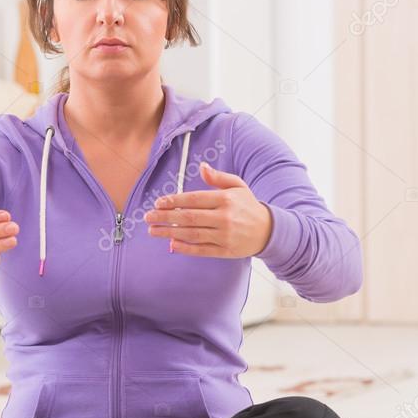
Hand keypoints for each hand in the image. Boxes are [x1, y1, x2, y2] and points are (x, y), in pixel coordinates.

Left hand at [144, 161, 272, 258]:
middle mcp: (224, 217)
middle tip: (148, 217)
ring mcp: (224, 236)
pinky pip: (201, 250)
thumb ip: (218, 178)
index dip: (174, 201)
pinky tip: (171, 244)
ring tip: (153, 231)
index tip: (158, 202)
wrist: (268, 231)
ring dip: (169, 233)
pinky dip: (185, 248)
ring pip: (192, 234)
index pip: (194, 199)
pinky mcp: (225, 251)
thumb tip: (202, 167)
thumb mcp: (237, 186)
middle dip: (165, 217)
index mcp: (225, 199)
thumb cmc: (248, 206)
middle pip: (189, 217)